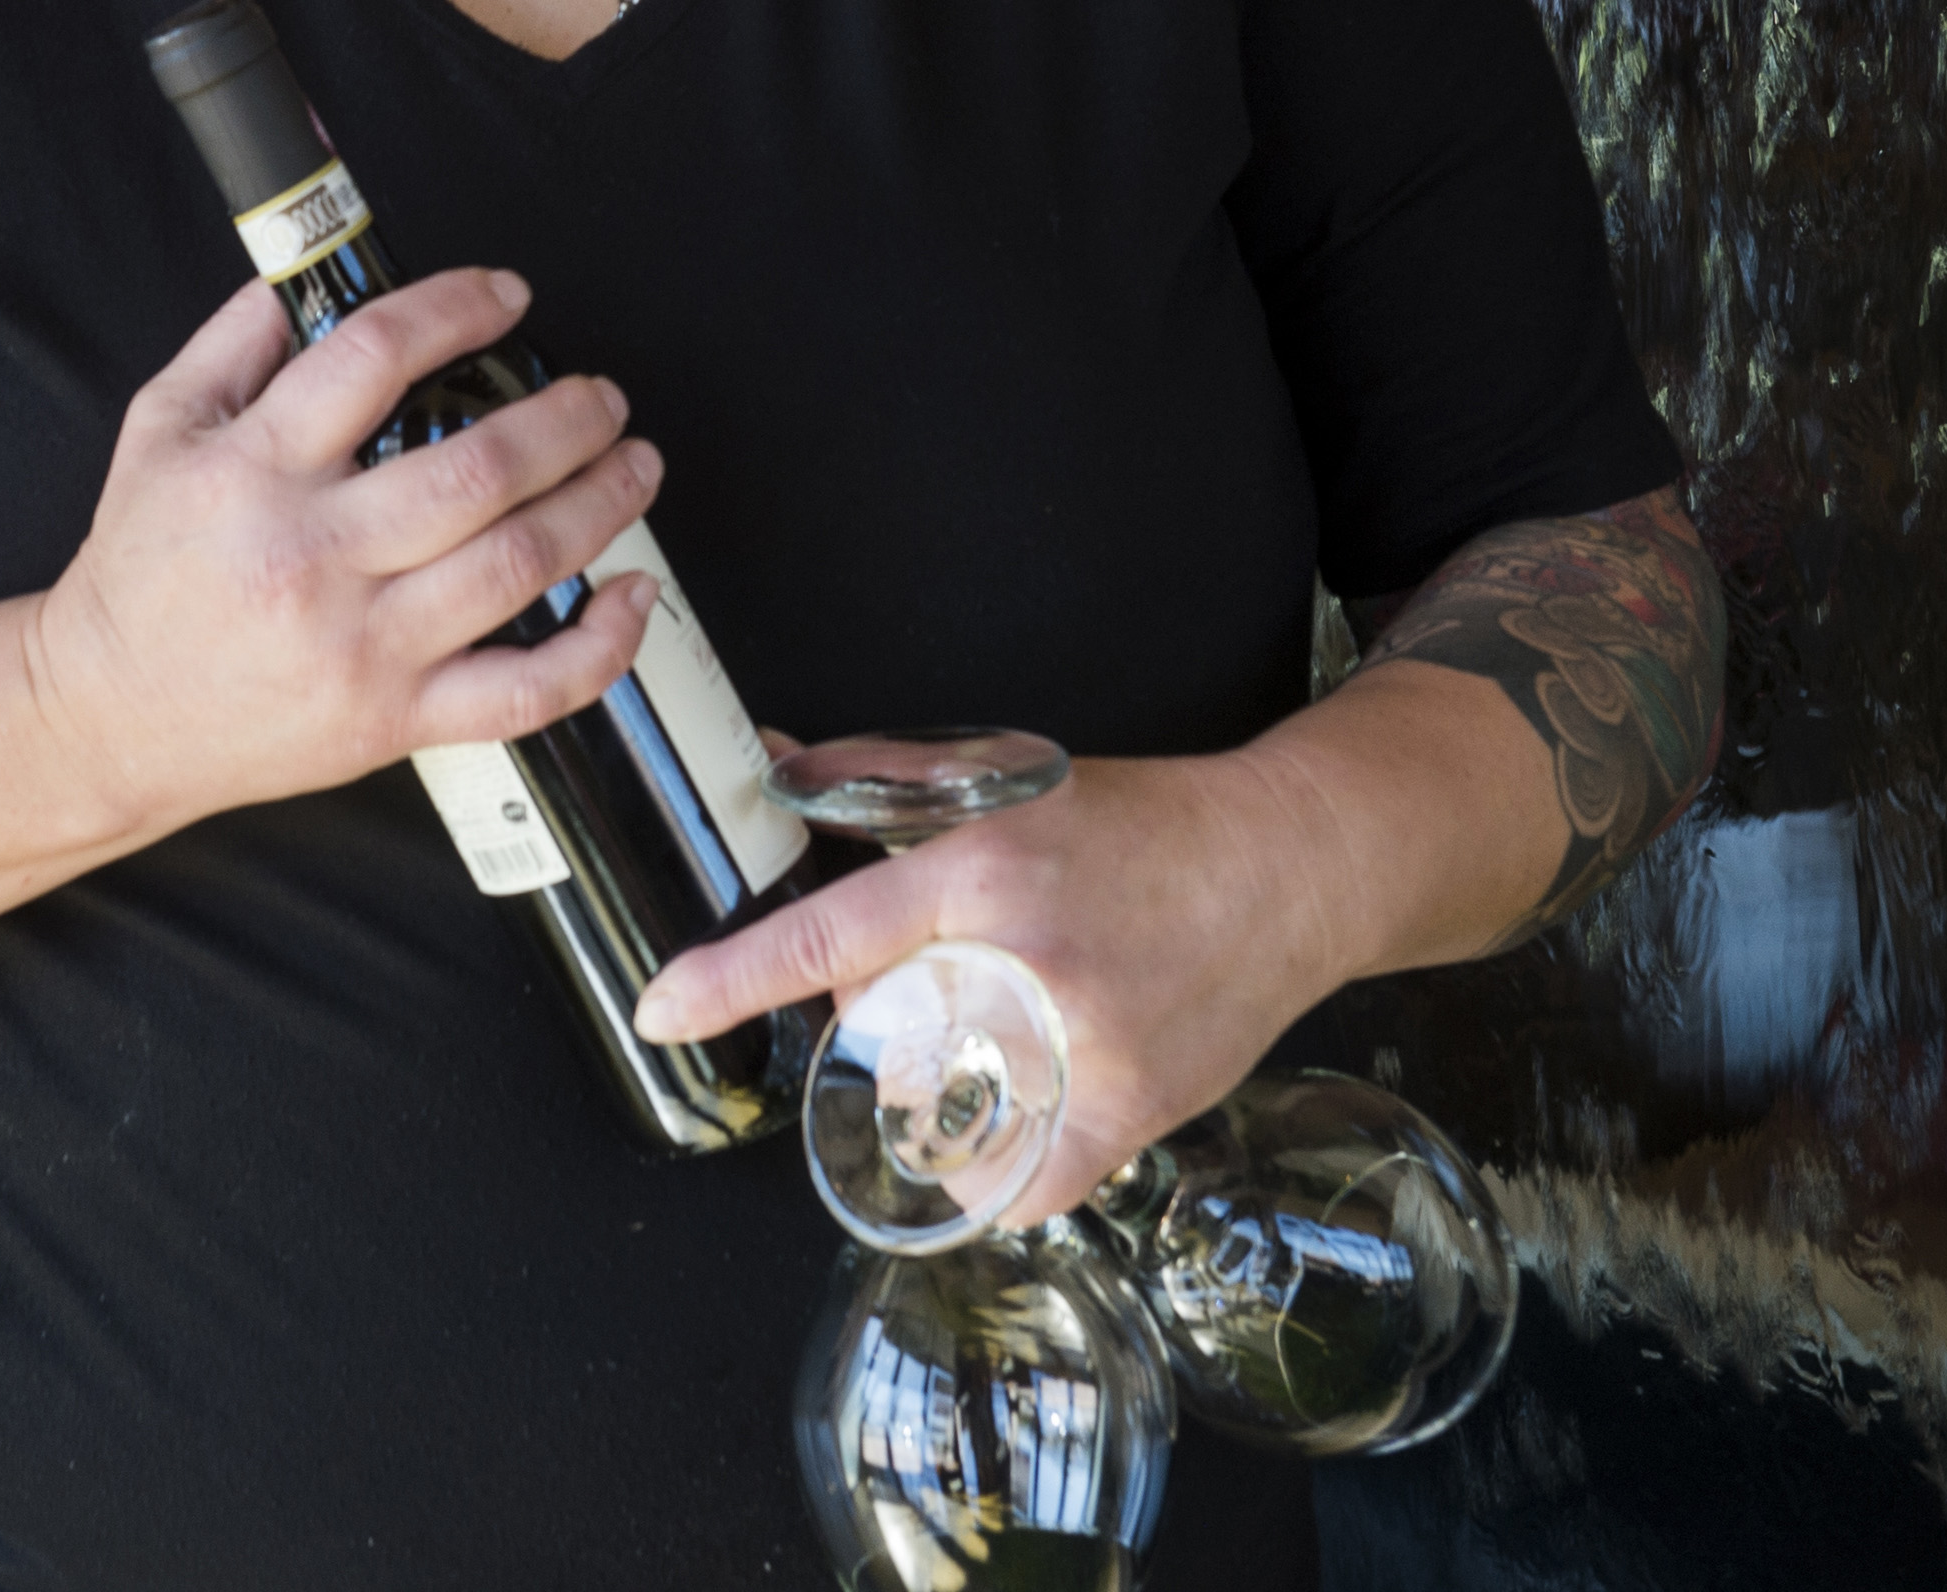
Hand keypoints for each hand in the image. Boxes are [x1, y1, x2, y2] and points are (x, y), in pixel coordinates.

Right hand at [25, 271, 660, 841]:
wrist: (108, 717)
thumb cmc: (140, 575)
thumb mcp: (156, 431)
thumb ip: (230, 345)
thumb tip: (299, 280)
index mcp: (255, 469)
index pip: (374, 357)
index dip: (457, 309)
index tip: (506, 295)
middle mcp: (316, 555)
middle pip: (478, 469)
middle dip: (568, 418)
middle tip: (602, 395)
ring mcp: (363, 644)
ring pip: (517, 565)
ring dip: (600, 504)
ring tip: (635, 463)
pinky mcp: (394, 719)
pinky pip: (523, 692)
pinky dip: (599, 649)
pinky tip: (633, 596)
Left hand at [630, 743, 1360, 1223]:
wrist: (1285, 869)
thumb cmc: (1138, 823)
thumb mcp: (1006, 778)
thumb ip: (876, 779)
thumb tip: (771, 762)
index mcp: (982, 874)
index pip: (827, 936)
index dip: (731, 979)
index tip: (661, 1012)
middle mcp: (1024, 962)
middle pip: (876, 1032)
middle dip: (866, 1023)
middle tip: (917, 993)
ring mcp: (1081, 1049)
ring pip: (938, 1111)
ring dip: (927, 1091)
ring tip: (973, 1043)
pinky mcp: (1129, 1113)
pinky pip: (1020, 1184)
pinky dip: (995, 1169)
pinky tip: (1003, 1125)